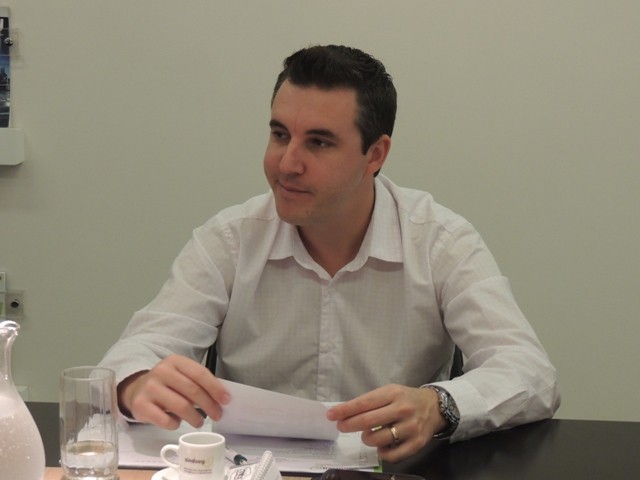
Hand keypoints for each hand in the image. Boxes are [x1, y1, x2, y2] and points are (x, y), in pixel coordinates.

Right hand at [118, 354, 229, 429]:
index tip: (226, 400)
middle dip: (209, 405)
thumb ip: (199, 382)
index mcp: (175, 361)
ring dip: (195, 417)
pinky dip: (175, 424)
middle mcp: (161, 371)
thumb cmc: (167, 384)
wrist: (137, 389)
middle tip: (217, 415)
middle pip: (192, 390)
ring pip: (181, 406)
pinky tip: (177, 422)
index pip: (200, 373)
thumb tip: (222, 398)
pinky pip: (165, 420)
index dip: (215, 388)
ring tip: (199, 422)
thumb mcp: (182, 375)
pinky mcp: (141, 405)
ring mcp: (149, 388)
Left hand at [326, 384, 445, 462]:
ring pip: (378, 439)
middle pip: (368, 421)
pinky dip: (382, 452)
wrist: (435, 407)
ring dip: (366, 439)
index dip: (345, 410)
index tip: (331, 415)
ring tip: (367, 435)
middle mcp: (402, 409)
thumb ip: (370, 402)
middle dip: (349, 425)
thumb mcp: (389, 392)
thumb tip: (345, 414)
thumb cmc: (406, 399)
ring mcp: (411, 428)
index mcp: (393, 393)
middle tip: (341, 426)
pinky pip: (392, 455)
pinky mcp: (417, 444)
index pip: (364, 402)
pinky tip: (381, 446)